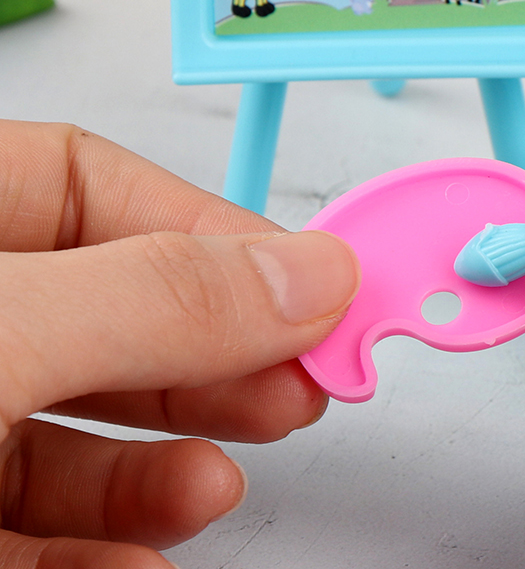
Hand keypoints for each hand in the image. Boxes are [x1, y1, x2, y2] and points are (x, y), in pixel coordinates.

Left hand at [0, 120, 359, 567]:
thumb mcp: (4, 335)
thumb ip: (156, 298)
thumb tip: (305, 272)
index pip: (86, 180)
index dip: (207, 226)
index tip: (308, 282)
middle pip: (101, 307)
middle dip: (209, 353)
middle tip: (298, 380)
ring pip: (67, 423)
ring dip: (161, 460)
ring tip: (223, 482)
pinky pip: (21, 524)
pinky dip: (98, 542)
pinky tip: (143, 555)